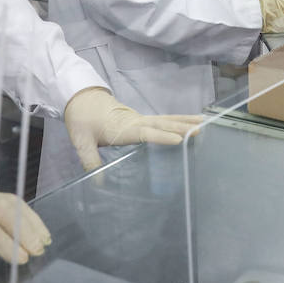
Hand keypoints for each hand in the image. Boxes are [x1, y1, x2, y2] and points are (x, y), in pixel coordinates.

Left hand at [63, 87, 201, 171]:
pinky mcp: (140, 119)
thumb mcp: (81, 142)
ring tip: (202, 122)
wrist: (81, 99)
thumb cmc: (82, 119)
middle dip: (181, 127)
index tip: (178, 139)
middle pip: (162, 123)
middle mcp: (135, 121)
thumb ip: (90, 162)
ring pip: (165, 119)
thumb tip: (98, 184)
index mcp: (123, 127)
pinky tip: (188, 122)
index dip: (161, 136)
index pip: (145, 132)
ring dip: (184, 121)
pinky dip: (177, 120)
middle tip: (200, 130)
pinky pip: (162, 120)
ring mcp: (139, 118)